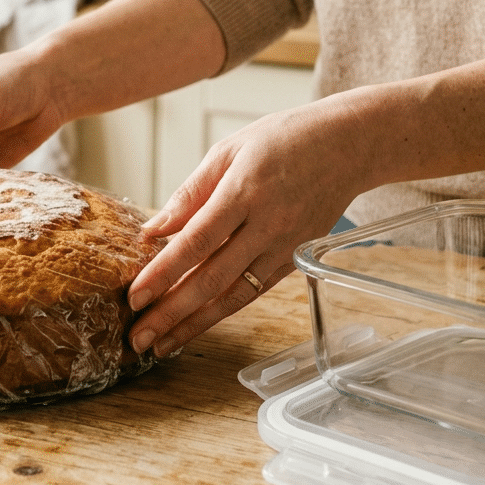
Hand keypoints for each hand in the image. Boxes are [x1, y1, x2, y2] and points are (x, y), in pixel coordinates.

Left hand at [126, 98, 370, 356]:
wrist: (349, 145)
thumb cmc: (284, 140)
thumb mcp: (230, 150)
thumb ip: (190, 193)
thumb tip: (154, 229)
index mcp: (245, 191)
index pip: (196, 241)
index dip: (163, 273)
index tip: (135, 296)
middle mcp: (267, 225)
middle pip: (213, 279)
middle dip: (171, 313)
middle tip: (138, 338)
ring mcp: (285, 247)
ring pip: (234, 296)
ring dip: (194, 324)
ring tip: (161, 345)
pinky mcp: (295, 260)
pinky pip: (255, 291)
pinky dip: (223, 312)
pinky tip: (196, 325)